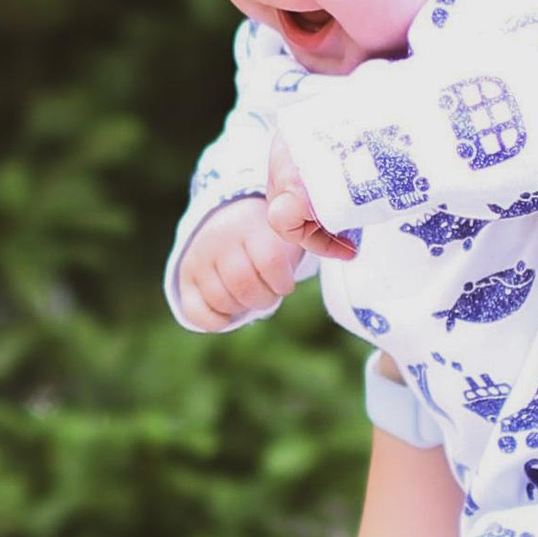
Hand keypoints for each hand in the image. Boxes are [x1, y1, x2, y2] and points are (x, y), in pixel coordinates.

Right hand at [175, 133, 362, 330]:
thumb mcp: (291, 230)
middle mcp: (221, 239)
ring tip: (251, 296)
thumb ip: (320, 240)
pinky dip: (218, 320)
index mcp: (252, 225)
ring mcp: (199, 258)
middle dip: (264, 298)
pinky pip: (198, 313)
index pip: (271, 262)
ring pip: (222, 300)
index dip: (282, 282)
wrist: (226, 215)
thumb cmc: (269, 233)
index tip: (284, 282)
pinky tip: (231, 309)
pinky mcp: (185, 276)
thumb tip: (352, 253)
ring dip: (243, 308)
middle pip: (245, 285)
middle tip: (268, 292)